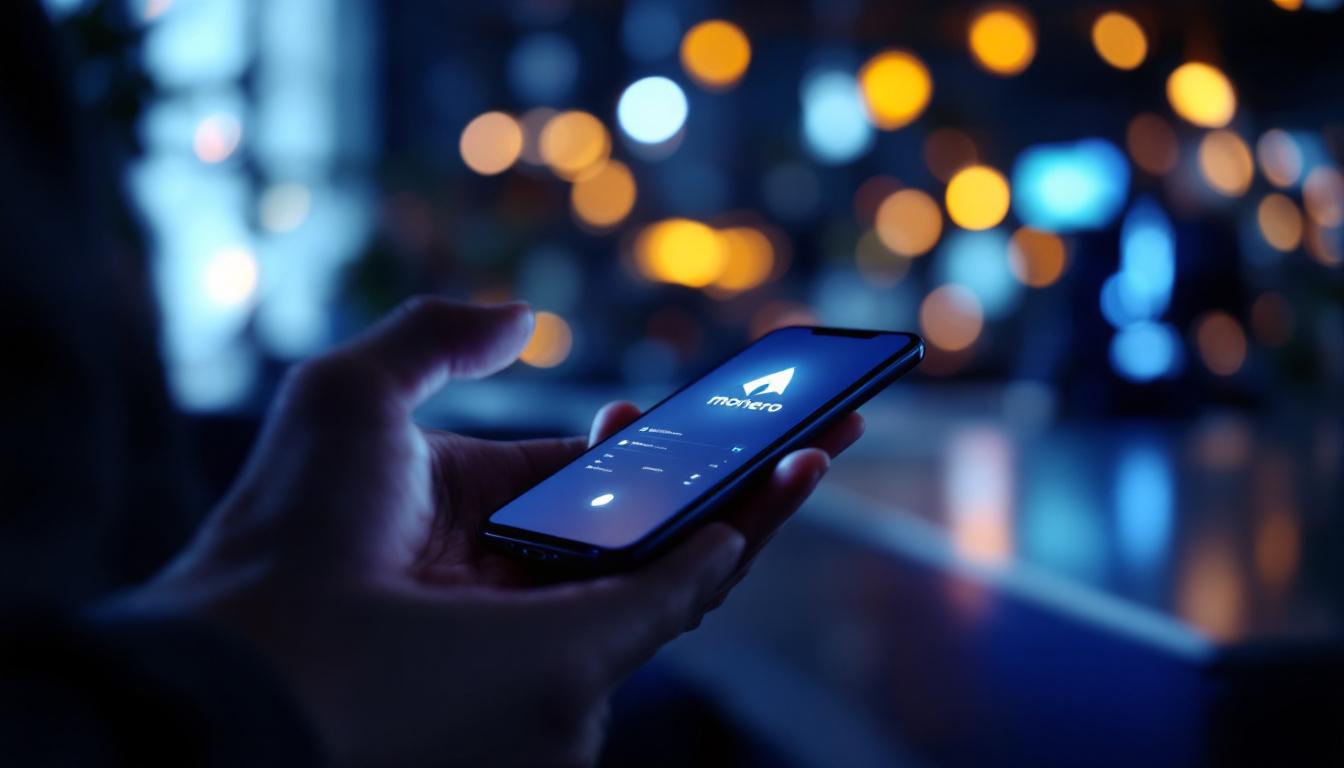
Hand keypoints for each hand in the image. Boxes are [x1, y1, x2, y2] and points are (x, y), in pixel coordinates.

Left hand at [121, 299, 863, 765]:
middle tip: (799, 414)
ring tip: (822, 440)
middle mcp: (521, 572)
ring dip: (758, 497)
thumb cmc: (294, 519)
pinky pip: (685, 593)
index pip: (580, 476)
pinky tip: (792, 482)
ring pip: (681, 555)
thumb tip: (523, 314)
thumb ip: (438, 336)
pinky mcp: (588, 656)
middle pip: (649, 514)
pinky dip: (744, 538)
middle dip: (727, 465)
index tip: (646, 407)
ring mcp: (555, 617)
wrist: (268, 644)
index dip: (630, 441)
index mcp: (472, 513)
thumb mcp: (354, 394)